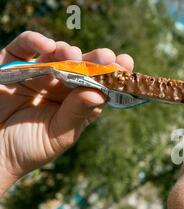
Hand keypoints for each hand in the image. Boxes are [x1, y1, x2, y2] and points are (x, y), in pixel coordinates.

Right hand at [0, 31, 133, 193]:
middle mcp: (61, 85)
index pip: (100, 84)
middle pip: (83, 66)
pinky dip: (36, 41)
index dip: (113, 74)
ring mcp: (38, 74)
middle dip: (96, 60)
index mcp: (77, 102)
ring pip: (58, 54)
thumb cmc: (28, 147)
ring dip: (69, 52)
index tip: (126, 65)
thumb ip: (77, 113)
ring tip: (74, 55)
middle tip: (106, 56)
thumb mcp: (59, 134)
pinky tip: (49, 46)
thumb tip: (100, 92)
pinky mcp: (13, 65)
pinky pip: (25, 47)